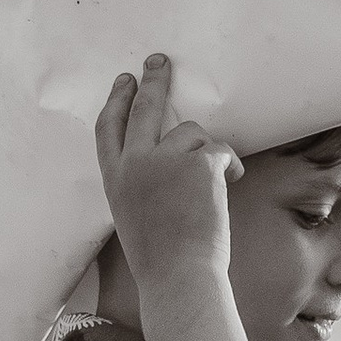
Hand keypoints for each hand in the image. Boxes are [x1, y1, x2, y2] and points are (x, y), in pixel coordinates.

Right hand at [95, 53, 240, 292]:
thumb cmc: (162, 260)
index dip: (117, 101)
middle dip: (152, 81)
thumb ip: (141, 183)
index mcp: (115, 179)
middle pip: (143, 109)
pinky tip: (231, 183)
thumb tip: (164, 159)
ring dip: (207, 151)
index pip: (109, 128)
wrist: (179, 278)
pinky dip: (231, 165)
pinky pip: (220, 149)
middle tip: (159, 61)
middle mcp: (135, 164)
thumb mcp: (134, 216)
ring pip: (191, 132)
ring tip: (215, 182)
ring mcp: (165, 160)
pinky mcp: (198, 162)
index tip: (124, 81)